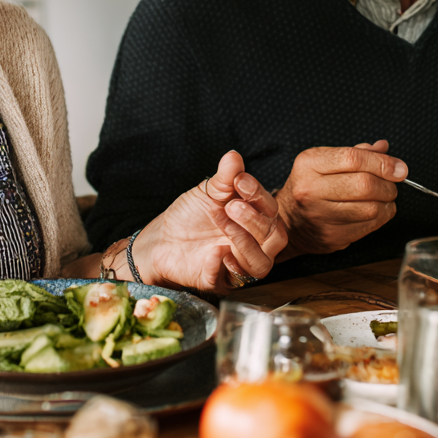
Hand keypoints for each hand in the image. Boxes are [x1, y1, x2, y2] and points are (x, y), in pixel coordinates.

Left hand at [131, 150, 285, 294]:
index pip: (272, 211)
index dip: (259, 195)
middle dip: (256, 221)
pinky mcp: (220, 282)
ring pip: (261, 263)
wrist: (161, 238)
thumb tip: (234, 156)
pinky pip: (231, 281)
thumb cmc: (190, 215)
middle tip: (232, 206)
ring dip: (244, 240)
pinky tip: (215, 252)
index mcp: (256, 221)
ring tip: (222, 221)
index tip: (240, 181)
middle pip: (276, 238)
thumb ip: (224, 177)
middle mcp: (254, 245)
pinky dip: (224, 266)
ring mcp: (239, 266)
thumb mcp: (207, 192)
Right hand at [274, 140, 406, 255]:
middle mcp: (310, 189)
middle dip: (388, 185)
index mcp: (309, 164)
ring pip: (371, 209)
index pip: (353, 159)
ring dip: (387, 203)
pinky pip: (368, 227)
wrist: (288, 220)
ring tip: (384, 198)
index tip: (400, 168)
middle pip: (364, 185)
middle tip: (391, 185)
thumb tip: (383, 148)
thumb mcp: (324, 161)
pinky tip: (377, 211)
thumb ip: (355, 153)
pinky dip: (381, 218)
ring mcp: (320, 215)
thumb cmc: (310, 186)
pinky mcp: (331, 236)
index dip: (383, 163)